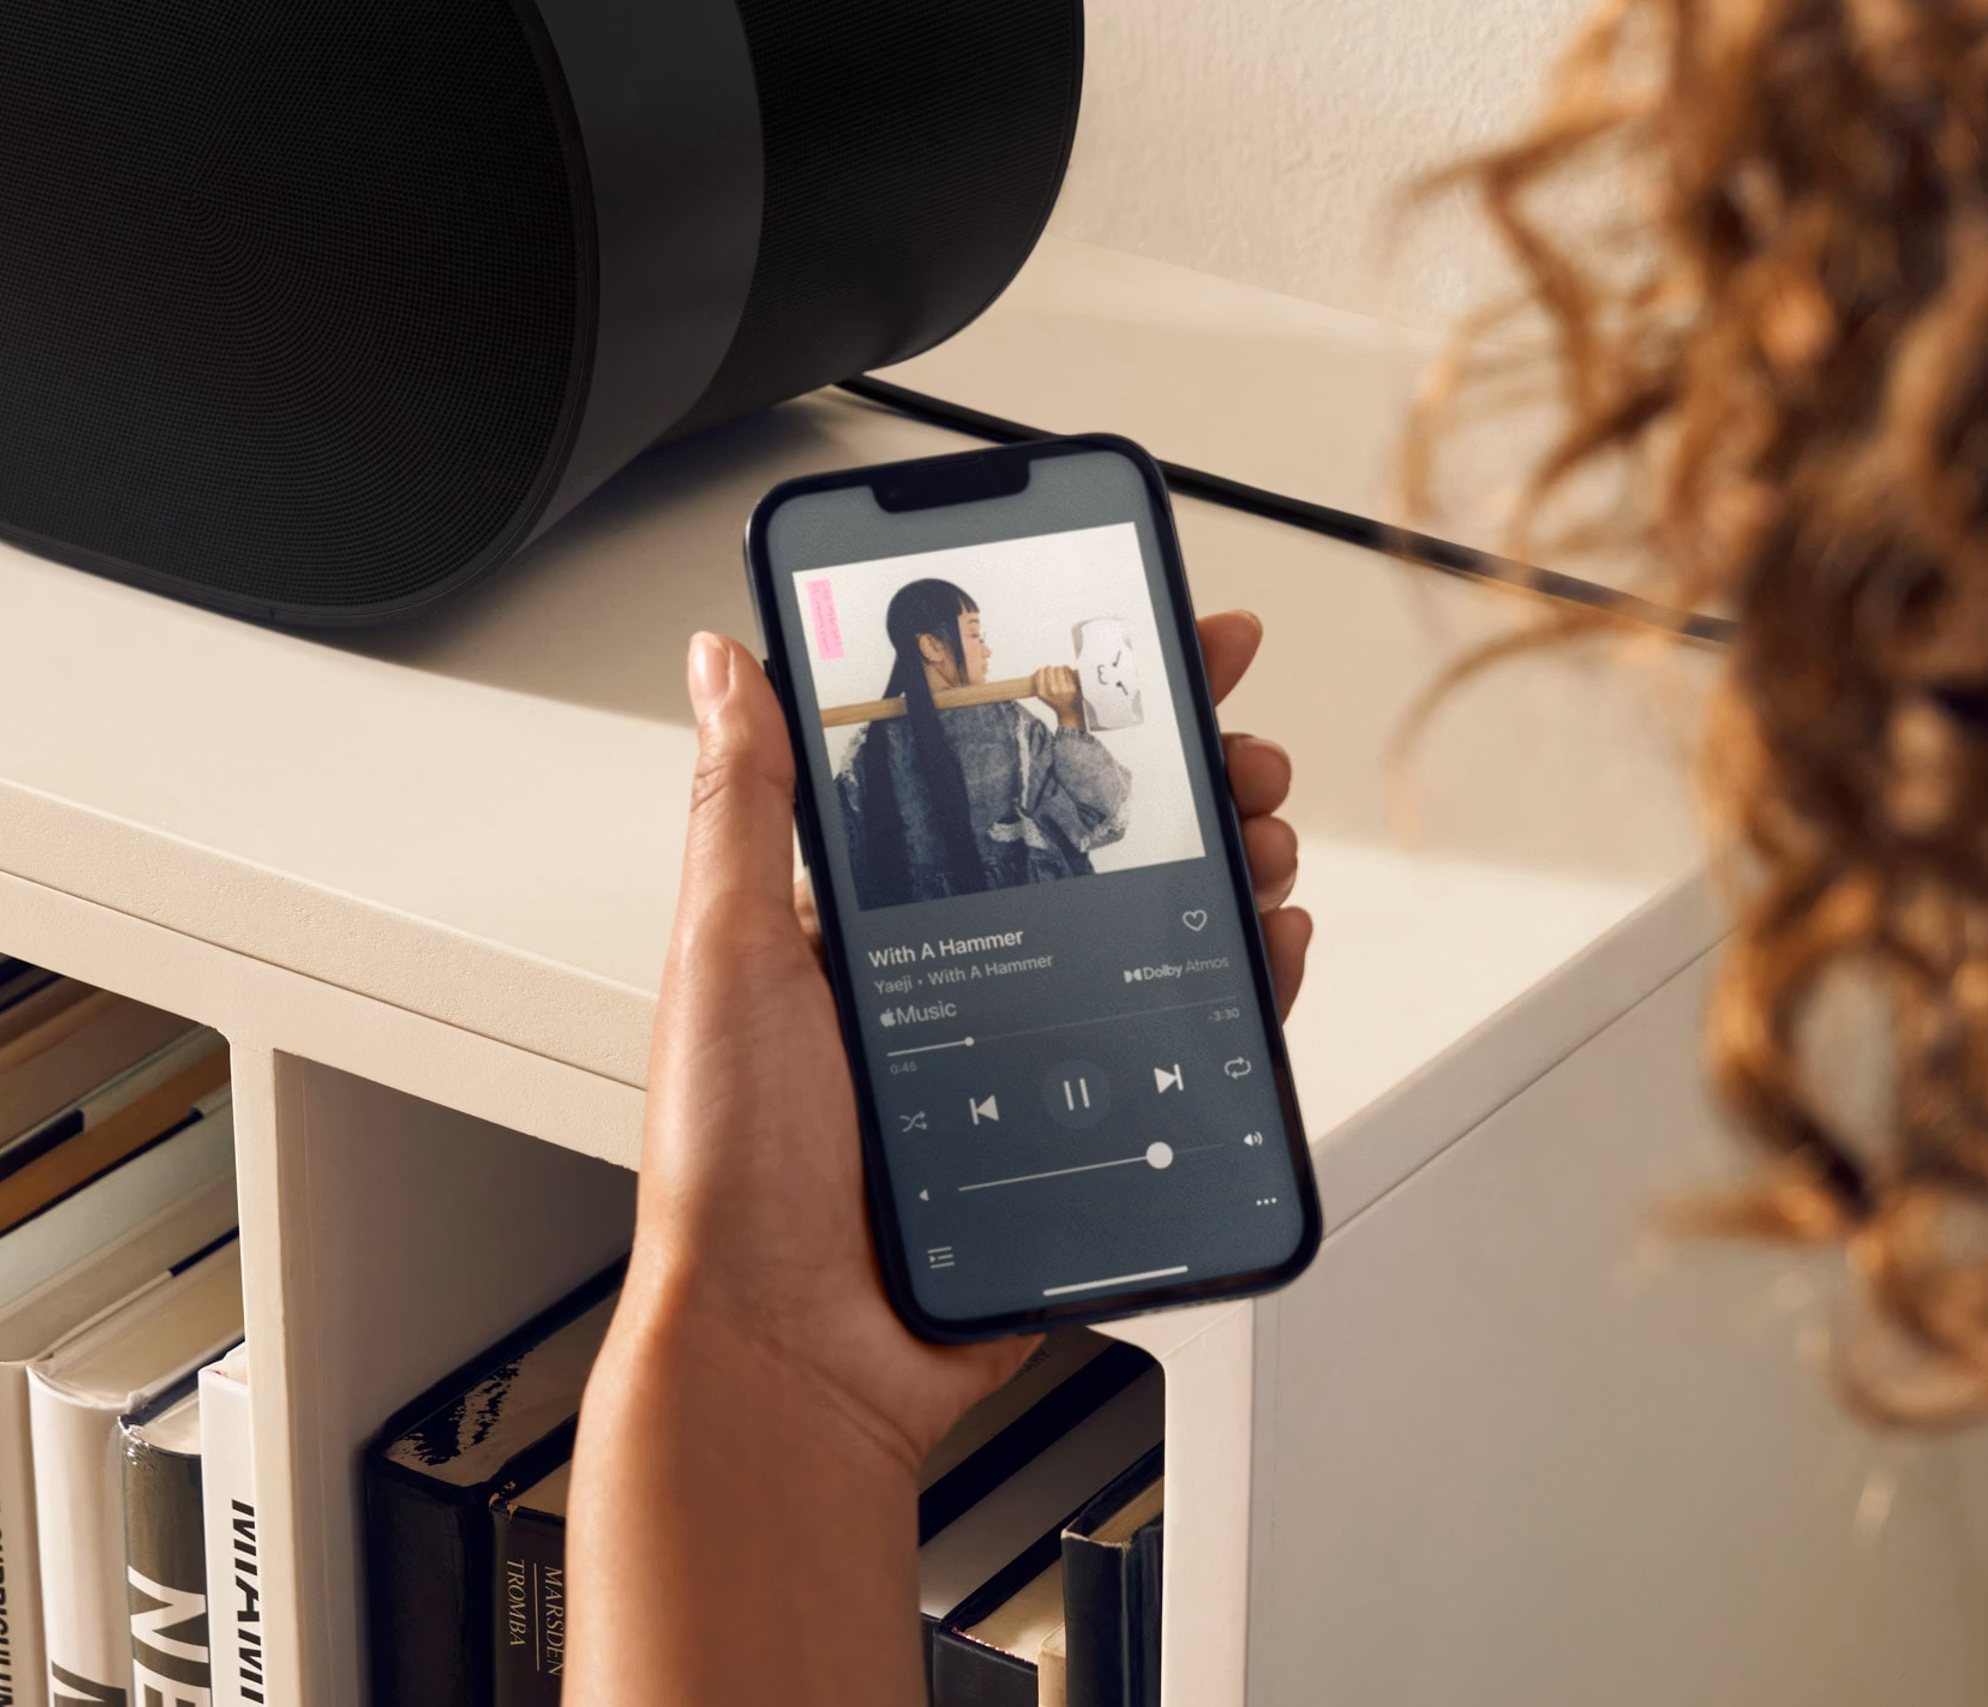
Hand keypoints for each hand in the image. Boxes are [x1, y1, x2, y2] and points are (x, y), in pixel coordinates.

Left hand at [569, 610, 1299, 1705]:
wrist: (795, 1355)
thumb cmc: (733, 1172)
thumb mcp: (725, 954)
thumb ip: (742, 804)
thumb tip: (723, 658)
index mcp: (873, 914)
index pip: (986, 764)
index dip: (1070, 690)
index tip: (1142, 632)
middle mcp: (959, 966)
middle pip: (1098, 835)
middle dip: (1185, 770)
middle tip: (1233, 743)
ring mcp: (1029, 1046)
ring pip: (1158, 925)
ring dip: (1228, 861)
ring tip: (1257, 833)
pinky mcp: (1084, 1126)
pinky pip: (1184, 1041)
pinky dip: (1244, 985)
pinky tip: (1264, 947)